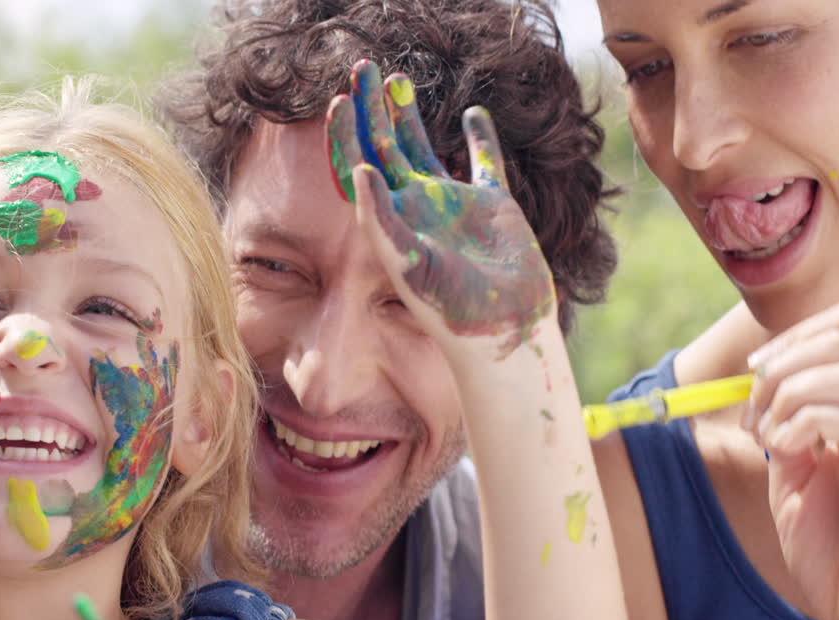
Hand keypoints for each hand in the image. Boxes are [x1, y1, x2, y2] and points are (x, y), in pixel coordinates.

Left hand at [325, 60, 554, 359]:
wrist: (501, 331)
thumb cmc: (450, 308)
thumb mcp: (407, 264)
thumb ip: (381, 220)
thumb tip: (360, 169)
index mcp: (391, 221)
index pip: (358, 167)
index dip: (346, 135)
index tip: (337, 100)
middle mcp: (417, 209)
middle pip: (385, 147)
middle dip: (371, 109)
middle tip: (360, 69)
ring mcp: (454, 205)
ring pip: (425, 148)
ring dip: (409, 116)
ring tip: (396, 79)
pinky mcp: (494, 207)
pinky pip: (484, 163)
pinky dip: (481, 137)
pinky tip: (473, 112)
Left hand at [746, 302, 838, 619]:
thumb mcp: (793, 487)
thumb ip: (784, 438)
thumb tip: (762, 399)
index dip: (788, 341)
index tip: (752, 383)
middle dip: (780, 362)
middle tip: (756, 416)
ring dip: (789, 393)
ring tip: (771, 439)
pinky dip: (802, 423)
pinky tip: (783, 454)